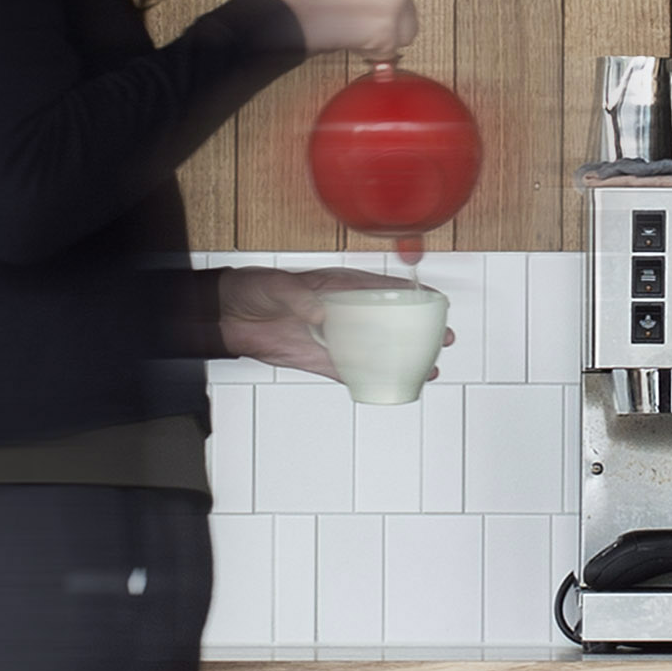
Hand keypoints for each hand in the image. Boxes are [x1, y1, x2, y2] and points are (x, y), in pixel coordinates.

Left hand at [218, 268, 455, 379]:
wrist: (229, 315)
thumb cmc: (253, 289)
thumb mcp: (277, 286)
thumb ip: (300, 299)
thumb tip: (320, 314)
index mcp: (337, 286)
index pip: (381, 289)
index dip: (410, 294)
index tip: (434, 300)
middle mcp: (341, 312)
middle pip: (387, 322)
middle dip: (417, 330)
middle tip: (442, 339)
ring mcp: (334, 337)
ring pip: (376, 349)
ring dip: (402, 359)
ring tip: (430, 368)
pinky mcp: (320, 359)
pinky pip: (351, 371)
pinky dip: (372, 379)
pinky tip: (394, 384)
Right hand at [272, 0, 416, 60]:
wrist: (296, 12)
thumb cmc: (311, 2)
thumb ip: (372, 4)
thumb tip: (382, 28)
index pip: (404, 5)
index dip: (383, 21)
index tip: (366, 23)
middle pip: (409, 23)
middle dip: (387, 33)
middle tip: (357, 33)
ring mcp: (393, 3)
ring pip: (402, 39)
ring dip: (378, 44)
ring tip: (351, 34)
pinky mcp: (388, 28)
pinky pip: (389, 54)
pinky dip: (371, 54)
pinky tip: (351, 40)